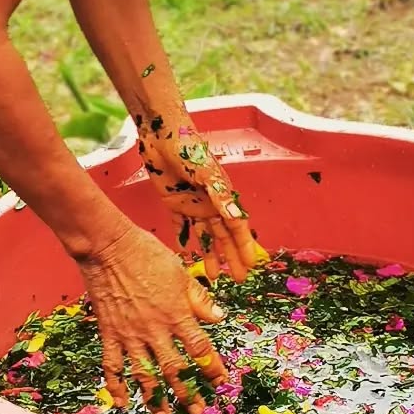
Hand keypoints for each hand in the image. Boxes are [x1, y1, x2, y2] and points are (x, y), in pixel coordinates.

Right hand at [76, 222, 227, 413]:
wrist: (108, 247)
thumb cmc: (147, 253)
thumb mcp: (180, 272)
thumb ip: (199, 299)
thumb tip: (220, 318)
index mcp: (176, 314)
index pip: (200, 349)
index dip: (211, 368)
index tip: (220, 381)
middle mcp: (155, 330)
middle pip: (175, 369)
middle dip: (188, 393)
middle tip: (198, 411)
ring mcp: (130, 335)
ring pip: (145, 375)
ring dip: (156, 399)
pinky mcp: (110, 334)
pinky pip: (112, 366)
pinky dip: (116, 386)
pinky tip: (121, 403)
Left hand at [138, 124, 266, 281]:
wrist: (162, 135)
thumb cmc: (188, 148)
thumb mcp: (205, 171)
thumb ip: (218, 193)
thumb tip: (235, 216)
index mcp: (222, 194)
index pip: (237, 226)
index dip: (244, 246)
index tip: (252, 266)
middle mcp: (210, 202)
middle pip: (224, 235)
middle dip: (232, 257)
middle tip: (239, 279)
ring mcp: (193, 203)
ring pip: (206, 235)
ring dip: (211, 254)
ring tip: (215, 276)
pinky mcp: (175, 202)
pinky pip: (182, 227)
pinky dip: (186, 240)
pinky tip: (187, 256)